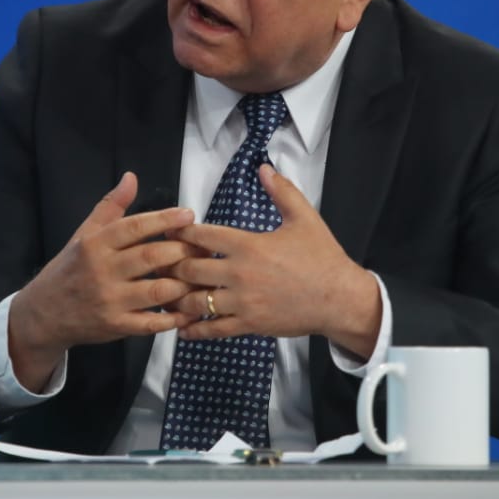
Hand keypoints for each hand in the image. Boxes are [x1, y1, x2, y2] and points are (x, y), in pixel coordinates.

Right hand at [8, 172, 197, 389]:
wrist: (44, 314)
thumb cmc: (70, 269)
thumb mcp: (84, 234)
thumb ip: (110, 207)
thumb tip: (131, 177)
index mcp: (95, 244)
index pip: (134, 227)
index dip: (163, 219)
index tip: (189, 215)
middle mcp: (102, 271)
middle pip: (151, 257)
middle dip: (182, 250)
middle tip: (203, 247)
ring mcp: (110, 301)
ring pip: (157, 291)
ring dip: (184, 284)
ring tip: (202, 276)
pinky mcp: (116, 326)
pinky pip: (151, 323)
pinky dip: (174, 318)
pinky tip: (190, 310)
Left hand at [166, 164, 381, 357]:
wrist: (340, 298)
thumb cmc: (322, 258)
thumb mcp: (305, 218)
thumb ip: (282, 192)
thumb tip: (264, 168)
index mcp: (248, 245)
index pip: (201, 236)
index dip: (180, 233)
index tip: (168, 233)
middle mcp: (240, 274)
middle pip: (189, 270)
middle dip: (171, 267)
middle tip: (158, 265)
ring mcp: (243, 302)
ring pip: (195, 302)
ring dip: (177, 299)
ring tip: (164, 295)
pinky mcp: (249, 324)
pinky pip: (213, 329)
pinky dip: (194, 330)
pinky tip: (182, 327)